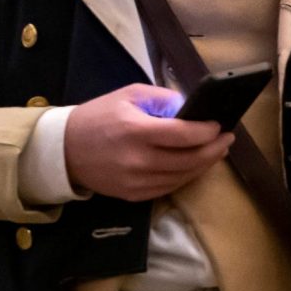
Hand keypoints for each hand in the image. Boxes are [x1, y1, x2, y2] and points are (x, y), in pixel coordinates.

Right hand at [61, 84, 231, 201]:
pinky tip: (195, 165)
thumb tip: (191, 109)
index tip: (219, 125)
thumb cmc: (98, 117)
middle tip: (227, 139)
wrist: (63, 150)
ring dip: (205, 164)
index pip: (183, 135)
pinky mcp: (133, 195)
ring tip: (217, 151)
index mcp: (135, 130)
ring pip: (183, 176)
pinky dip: (186, 176)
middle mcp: (137, 160)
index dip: (207, 132)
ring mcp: (136, 181)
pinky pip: (169, 187)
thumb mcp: (128, 95)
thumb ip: (162, 99)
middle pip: (189, 159)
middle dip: (214, 149)